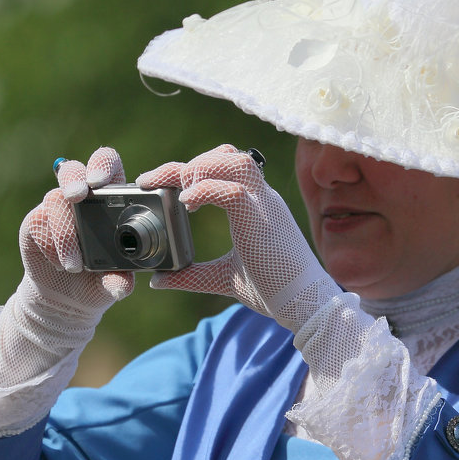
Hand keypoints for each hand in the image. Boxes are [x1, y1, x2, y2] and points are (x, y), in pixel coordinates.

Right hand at [19, 146, 134, 318]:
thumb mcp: (114, 282)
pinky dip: (51, 245)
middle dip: (74, 178)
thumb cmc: (100, 281)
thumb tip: (121, 286)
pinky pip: (39, 223)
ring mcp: (57, 208)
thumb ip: (119, 280)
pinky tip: (61, 264)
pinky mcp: (36, 222)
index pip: (108, 166)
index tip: (99, 182)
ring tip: (75, 266)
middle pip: (73, 170)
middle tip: (77, 196)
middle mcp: (82, 198)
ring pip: (55, 200)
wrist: (68, 298)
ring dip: (65, 234)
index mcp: (111, 200)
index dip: (103, 165)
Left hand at [137, 144, 336, 332]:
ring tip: (179, 194)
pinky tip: (188, 203)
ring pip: (234, 160)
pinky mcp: (262, 219)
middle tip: (154, 182)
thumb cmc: (273, 290)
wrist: (305, 305)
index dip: (188, 168)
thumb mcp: (223, 278)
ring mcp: (264, 205)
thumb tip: (158, 279)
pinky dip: (206, 189)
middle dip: (187, 162)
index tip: (156, 183)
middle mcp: (261, 198)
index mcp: (254, 206)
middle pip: (226, 154)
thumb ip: (191, 275)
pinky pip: (234, 189)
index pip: (221, 167)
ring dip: (199, 168)